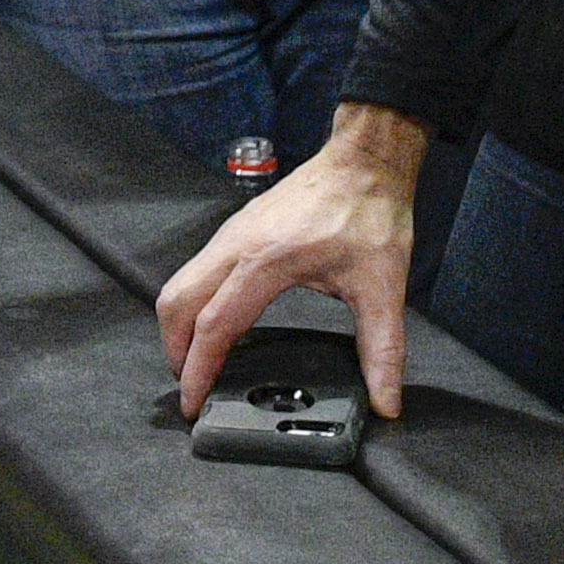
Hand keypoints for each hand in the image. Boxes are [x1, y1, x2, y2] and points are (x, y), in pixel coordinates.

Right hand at [154, 103, 428, 417]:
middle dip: (175, 352)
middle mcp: (236, 245)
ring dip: (178, 327)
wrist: (364, 159)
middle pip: (176, 304)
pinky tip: (216, 325)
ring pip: (180, 284)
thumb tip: (388, 402)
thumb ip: (383, 350)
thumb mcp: (383, 286)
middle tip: (192, 389)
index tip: (193, 404)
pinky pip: (196, 271)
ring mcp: (231, 233)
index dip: (198, 370)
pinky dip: (191, 304)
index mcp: (265, 261)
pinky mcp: (236, 229)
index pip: (214, 326)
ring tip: (198, 364)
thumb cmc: (370, 212)